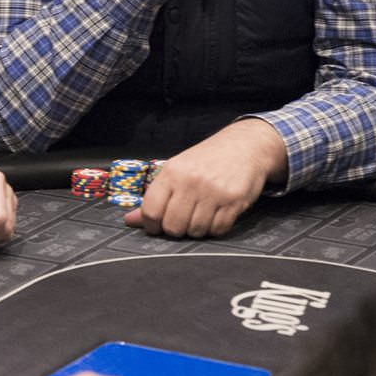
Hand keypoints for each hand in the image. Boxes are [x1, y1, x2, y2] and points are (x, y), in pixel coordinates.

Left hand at [127, 120, 282, 237]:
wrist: (245, 145)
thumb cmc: (208, 159)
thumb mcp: (177, 170)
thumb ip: (155, 197)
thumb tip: (130, 220)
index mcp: (172, 172)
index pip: (151, 211)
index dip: (151, 225)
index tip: (156, 225)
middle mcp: (191, 182)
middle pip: (172, 226)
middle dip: (175, 229)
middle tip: (182, 220)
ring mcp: (214, 192)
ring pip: (195, 231)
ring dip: (197, 229)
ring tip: (201, 215)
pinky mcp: (234, 200)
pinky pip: (218, 229)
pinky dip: (215, 228)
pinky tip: (216, 215)